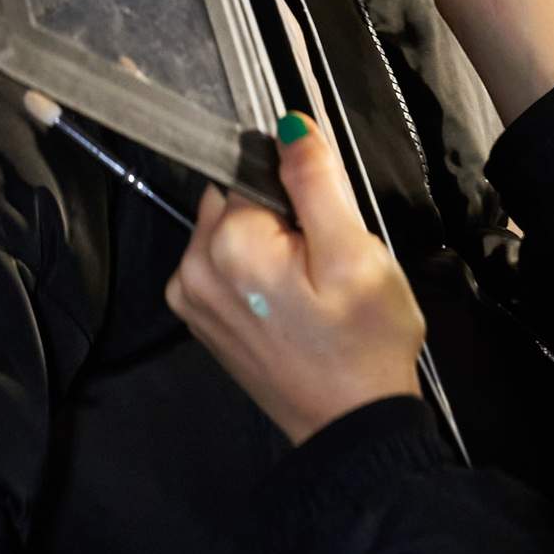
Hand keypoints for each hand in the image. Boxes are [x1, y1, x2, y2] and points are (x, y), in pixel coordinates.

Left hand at [165, 120, 424, 444]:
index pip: (255, 170)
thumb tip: (289, 124)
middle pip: (239, 198)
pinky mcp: (202, 320)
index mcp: (226, 244)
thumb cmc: (362, 345)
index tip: (323, 223)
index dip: (298, 188)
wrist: (351, 429)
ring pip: (233, 229)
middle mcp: (191, 268)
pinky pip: (227, 265)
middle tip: (324, 259)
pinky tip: (294, 303)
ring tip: (312, 287)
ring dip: (271, 243)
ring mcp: (191, 299)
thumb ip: (315, 181)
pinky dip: (258, 272)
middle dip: (283, 215)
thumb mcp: (355, 253)